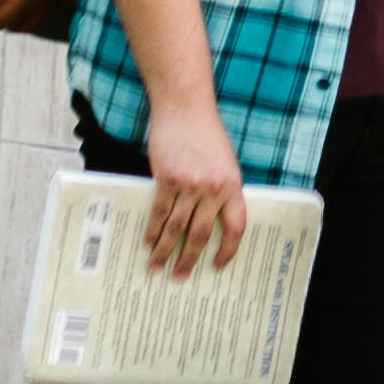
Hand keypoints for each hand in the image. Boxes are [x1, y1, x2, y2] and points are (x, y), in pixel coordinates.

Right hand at [140, 88, 245, 277]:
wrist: (185, 107)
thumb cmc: (205, 133)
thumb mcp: (224, 162)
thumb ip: (220, 189)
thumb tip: (209, 218)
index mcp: (233, 185)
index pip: (236, 226)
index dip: (228, 250)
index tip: (218, 265)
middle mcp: (213, 189)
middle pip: (201, 234)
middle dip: (189, 259)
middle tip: (180, 276)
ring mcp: (190, 185)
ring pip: (176, 228)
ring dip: (165, 251)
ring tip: (157, 266)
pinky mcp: (167, 179)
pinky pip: (159, 212)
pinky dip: (152, 230)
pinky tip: (148, 242)